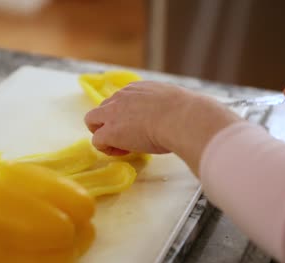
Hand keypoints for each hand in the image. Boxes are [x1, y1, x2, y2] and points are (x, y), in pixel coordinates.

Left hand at [84, 81, 241, 173]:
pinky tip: (124, 151)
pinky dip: (107, 149)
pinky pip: (96, 141)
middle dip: (111, 124)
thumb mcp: (177, 102)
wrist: (184, 117)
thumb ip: (172, 107)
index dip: (126, 116)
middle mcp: (122, 96)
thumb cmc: (188, 112)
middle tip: (128, 139)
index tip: (140, 127)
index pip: (122, 99)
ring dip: (105, 135)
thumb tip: (192, 115)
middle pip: (103, 108)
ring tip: (124, 146)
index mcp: (139, 88)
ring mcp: (112, 113)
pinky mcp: (109, 131)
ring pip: (92, 121)